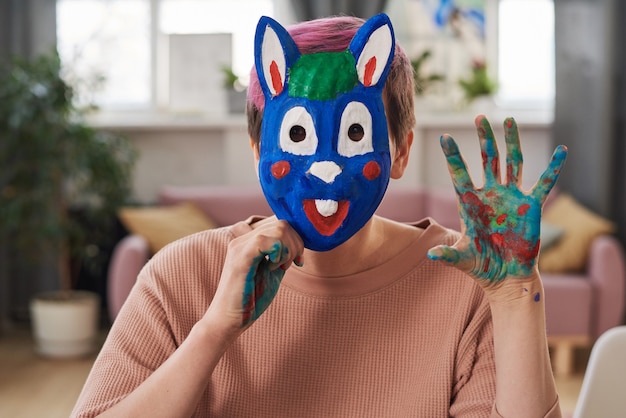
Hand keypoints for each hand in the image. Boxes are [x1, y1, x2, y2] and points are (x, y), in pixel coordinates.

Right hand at [206, 219, 303, 333]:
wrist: (229, 320)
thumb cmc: (250, 299)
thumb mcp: (273, 272)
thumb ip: (282, 256)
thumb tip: (299, 243)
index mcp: (250, 241)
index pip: (279, 222)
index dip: (296, 238)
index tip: (299, 260)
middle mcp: (243, 239)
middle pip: (282, 223)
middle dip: (296, 244)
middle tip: (291, 264)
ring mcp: (239, 246)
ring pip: (278, 229)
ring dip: (288, 249)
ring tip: (280, 266)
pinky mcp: (240, 258)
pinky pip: (264, 240)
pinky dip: (278, 253)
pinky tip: (273, 267)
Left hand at [428, 115, 566, 285]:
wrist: (505, 277)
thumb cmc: (481, 266)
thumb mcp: (462, 258)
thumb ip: (448, 254)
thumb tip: (431, 255)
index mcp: (470, 204)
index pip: (460, 174)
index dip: (454, 156)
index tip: (445, 137)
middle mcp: (491, 195)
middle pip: (488, 160)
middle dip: (485, 139)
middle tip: (480, 117)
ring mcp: (511, 198)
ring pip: (512, 163)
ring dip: (512, 142)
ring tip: (510, 120)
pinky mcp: (531, 207)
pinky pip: (545, 183)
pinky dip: (554, 167)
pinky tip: (562, 150)